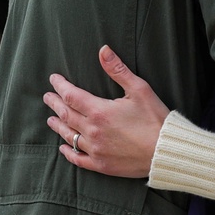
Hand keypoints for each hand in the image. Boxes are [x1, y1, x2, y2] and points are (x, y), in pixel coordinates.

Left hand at [44, 45, 169, 178]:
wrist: (166, 152)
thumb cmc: (155, 119)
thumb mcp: (139, 90)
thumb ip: (118, 70)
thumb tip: (103, 50)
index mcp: (99, 111)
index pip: (71, 95)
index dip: (60, 86)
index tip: (54, 80)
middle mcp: (92, 131)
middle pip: (66, 115)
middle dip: (55, 104)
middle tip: (47, 97)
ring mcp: (95, 149)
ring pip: (69, 136)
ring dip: (58, 126)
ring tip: (51, 120)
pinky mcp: (101, 164)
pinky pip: (78, 159)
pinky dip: (68, 152)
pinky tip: (63, 147)